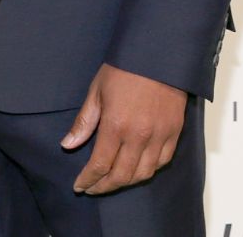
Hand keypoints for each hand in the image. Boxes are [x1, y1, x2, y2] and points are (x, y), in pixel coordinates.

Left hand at [62, 63, 187, 194]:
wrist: (157, 55)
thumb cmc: (124, 69)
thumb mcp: (96, 92)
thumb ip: (84, 122)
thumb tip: (68, 145)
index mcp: (116, 125)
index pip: (100, 165)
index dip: (88, 180)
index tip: (79, 186)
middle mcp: (139, 136)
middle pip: (122, 175)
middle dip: (104, 186)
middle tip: (92, 188)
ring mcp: (160, 136)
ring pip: (144, 173)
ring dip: (126, 182)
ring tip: (112, 182)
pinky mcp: (174, 132)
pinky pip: (162, 162)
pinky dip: (148, 171)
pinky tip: (137, 170)